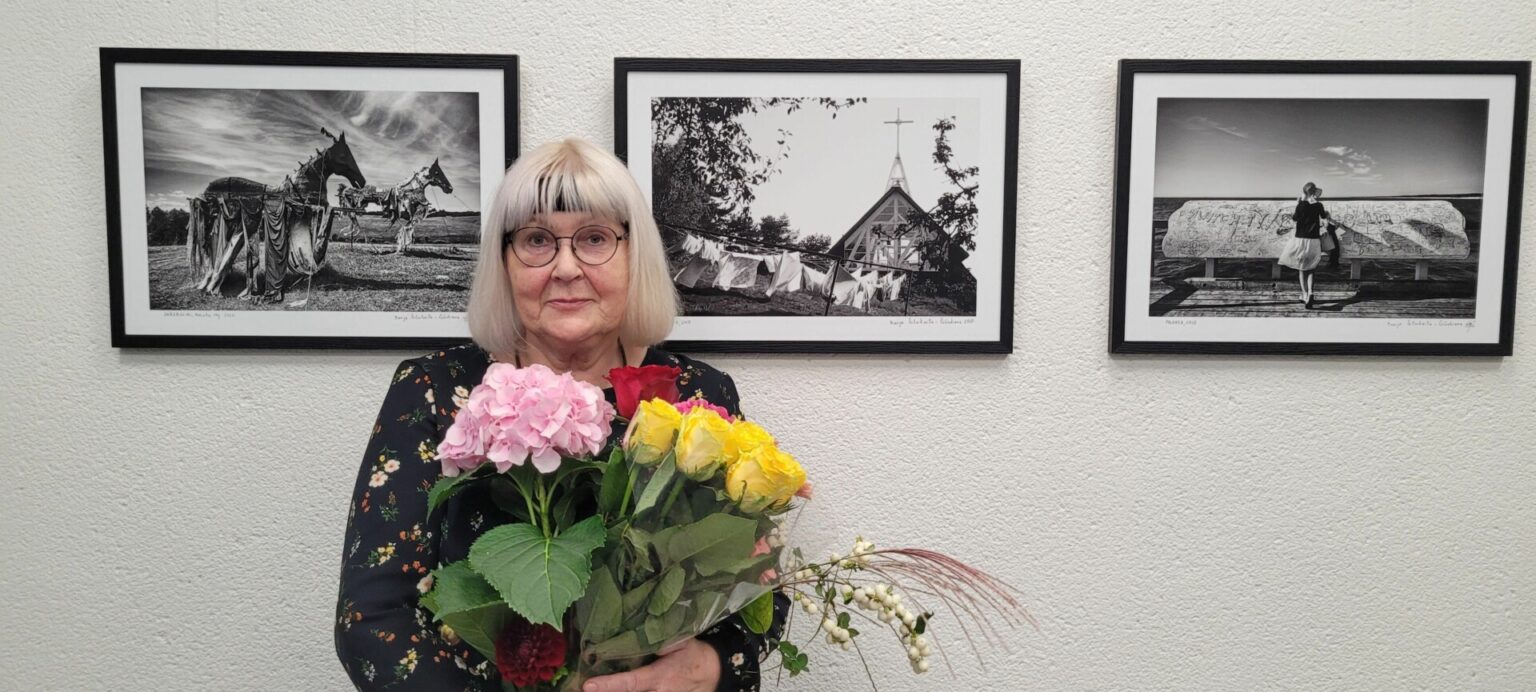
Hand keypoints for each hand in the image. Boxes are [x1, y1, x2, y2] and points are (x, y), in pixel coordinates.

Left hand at [582, 638, 719, 691]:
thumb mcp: (682, 641)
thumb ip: (662, 638)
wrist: (713, 674)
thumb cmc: (694, 655)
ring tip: (591, 687)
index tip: (588, 686)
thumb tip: (640, 628)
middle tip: (577, 687)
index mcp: (660, 677)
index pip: (631, 683)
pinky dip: (619, 691)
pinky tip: (604, 688)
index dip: (608, 685)